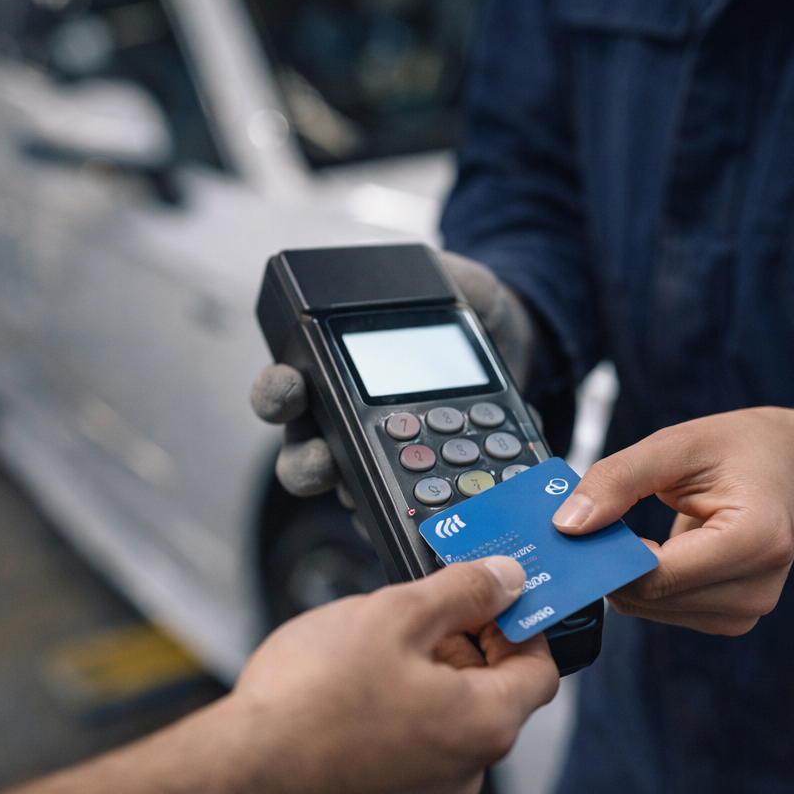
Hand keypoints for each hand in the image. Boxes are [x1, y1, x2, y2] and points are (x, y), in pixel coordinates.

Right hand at [219, 556, 557, 793]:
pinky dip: (392, 709)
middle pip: (491, 692)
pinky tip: (346, 685)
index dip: (519, 624)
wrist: (242, 775)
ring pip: (444, 716)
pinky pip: (407, 744)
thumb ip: (462, 591)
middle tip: (418, 608)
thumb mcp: (396, 614)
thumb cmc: (313, 700)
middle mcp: (465, 770)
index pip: (540, 669)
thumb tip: (504, 579)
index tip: (489, 595)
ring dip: (422, 673)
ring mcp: (422, 792)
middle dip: (462, 643)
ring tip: (370, 643)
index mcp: (485, 724)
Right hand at [251, 250, 534, 496]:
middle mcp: (343, 423)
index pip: (285, 385)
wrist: (518, 351)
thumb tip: (448, 273)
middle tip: (326, 463)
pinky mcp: (419, 492)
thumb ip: (453, 276)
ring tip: (380, 499)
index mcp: (334, 371)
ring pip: (347, 494)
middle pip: (304, 456)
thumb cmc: (470, 315)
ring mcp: (377, 463)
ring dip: (357, 500)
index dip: (276, 392)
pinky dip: (419, 520)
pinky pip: (407, 515)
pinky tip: (433, 520)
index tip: (289, 388)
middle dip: (307, 464)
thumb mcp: (464, 286)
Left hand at [551, 407, 793, 635]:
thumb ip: (617, 481)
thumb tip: (568, 525)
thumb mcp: (677, 444)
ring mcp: (747, 611)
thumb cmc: (747, 450)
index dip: (609, 557)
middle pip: (650, 598)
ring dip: (628, 575)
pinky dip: (647, 583)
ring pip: (651, 608)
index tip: (581, 527)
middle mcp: (757, 588)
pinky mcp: (732, 618)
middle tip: (599, 522)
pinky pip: (664, 609)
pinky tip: (656, 551)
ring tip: (636, 531)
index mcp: (756, 541)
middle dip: (612, 564)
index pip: (657, 576)